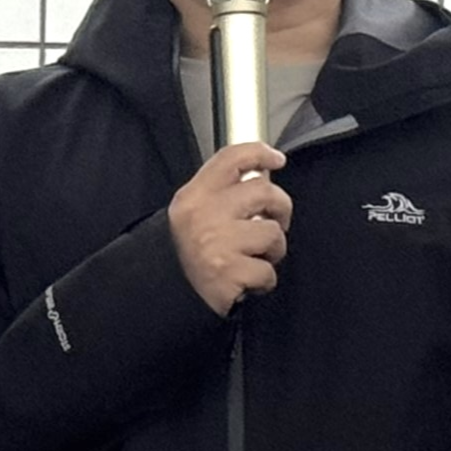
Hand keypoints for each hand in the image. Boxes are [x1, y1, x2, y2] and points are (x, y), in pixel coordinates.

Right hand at [167, 142, 291, 315]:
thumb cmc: (189, 255)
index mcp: (195, 196)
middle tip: (274, 222)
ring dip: (273, 250)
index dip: (259, 153)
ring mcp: (217, 243)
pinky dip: (264, 280)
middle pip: (264, 191)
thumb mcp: (195, 213)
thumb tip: (262, 172)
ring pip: (272, 232)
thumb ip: (223, 191)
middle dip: (281, 208)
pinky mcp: (229, 272)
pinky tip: (248, 281)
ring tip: (256, 257)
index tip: (275, 159)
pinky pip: (268, 271)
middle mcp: (204, 215)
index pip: (231, 159)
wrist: (169, 297)